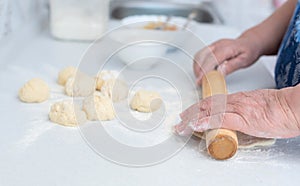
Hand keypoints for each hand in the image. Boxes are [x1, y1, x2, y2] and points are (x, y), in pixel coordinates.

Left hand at [175, 89, 299, 138]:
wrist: (291, 106)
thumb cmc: (278, 109)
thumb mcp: (255, 108)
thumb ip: (243, 112)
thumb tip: (234, 120)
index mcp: (236, 99)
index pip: (211, 102)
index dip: (197, 108)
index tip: (188, 115)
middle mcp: (233, 101)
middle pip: (205, 106)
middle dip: (190, 114)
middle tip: (179, 122)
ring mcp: (236, 109)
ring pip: (209, 111)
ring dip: (193, 119)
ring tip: (181, 126)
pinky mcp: (242, 118)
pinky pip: (220, 119)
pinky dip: (205, 122)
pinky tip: (195, 126)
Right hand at [194, 37, 260, 84]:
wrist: (250, 42)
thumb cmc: (249, 50)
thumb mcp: (244, 60)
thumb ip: (231, 66)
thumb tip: (219, 72)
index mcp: (226, 47)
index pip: (211, 59)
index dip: (204, 70)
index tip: (200, 80)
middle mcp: (218, 45)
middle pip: (201, 57)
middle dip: (198, 71)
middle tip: (200, 82)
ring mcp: (213, 45)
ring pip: (198, 56)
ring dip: (197, 68)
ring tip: (201, 78)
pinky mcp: (211, 48)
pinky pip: (200, 55)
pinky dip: (198, 64)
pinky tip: (202, 71)